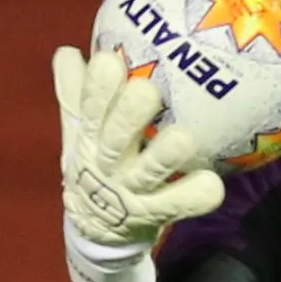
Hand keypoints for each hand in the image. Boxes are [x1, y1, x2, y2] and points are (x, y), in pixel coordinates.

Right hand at [55, 46, 224, 258]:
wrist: (95, 229)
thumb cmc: (95, 163)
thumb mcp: (78, 131)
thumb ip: (75, 92)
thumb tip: (66, 52)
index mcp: (90, 138)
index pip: (90, 108)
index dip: (98, 88)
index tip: (109, 61)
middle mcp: (109, 163)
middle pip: (116, 138)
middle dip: (129, 115)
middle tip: (147, 91)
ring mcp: (132, 190)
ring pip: (149, 172)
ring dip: (164, 156)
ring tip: (183, 138)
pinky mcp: (154, 213)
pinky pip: (176, 205)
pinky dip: (193, 198)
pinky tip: (214, 186)